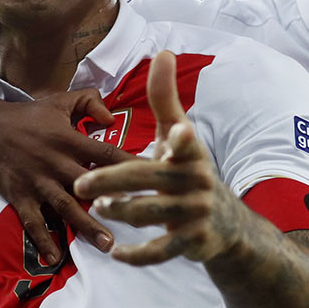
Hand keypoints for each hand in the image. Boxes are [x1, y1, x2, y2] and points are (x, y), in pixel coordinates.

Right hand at [0, 89, 131, 263]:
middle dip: (114, 202)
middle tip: (139, 220)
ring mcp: (38, 182)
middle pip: (90, 186)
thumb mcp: (60, 101)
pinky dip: (42, 239)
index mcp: (70, 140)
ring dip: (86, 226)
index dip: (131, 165)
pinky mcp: (19, 196)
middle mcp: (56, 163)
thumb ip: (90, 103)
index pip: (107, 154)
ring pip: (66, 207)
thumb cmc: (28, 116)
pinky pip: (33, 221)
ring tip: (107, 245)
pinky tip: (54, 257)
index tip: (155, 177)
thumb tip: (112, 118)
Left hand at [74, 51, 240, 265]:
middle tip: (80, 185)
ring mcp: (195, 213)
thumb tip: (163, 52)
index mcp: (190, 152)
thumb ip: (165, 97)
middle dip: (113, 182)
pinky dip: (137, 254)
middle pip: (150, 180)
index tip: (173, 133)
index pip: (184, 143)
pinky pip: (161, 251)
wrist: (228, 224)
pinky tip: (116, 253)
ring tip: (98, 209)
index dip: (179, 140)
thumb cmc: (190, 170)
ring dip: (123, 213)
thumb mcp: (179, 134)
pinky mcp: (191, 241)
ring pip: (152, 214)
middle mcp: (195, 181)